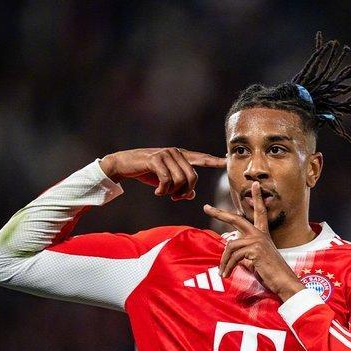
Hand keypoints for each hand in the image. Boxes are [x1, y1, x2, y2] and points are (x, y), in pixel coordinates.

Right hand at [100, 147, 225, 200]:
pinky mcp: (156, 159)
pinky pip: (167, 180)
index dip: (214, 161)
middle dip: (185, 191)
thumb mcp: (165, 181)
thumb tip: (191, 194)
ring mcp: (166, 154)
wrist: (124, 165)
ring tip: (164, 193)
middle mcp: (176, 152)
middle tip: (175, 197)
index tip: (226, 160)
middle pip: (193, 177)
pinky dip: (163, 191)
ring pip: (180, 180)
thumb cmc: (147, 172)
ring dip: (172, 192)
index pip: (201, 158)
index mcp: (181, 156)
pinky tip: (157, 192)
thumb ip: (180, 187)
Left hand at [204, 181, 303, 300]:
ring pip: (231, 245)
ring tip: (222, 272)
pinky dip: (228, 266)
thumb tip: (231, 248)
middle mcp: (260, 234)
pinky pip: (234, 256)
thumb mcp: (254, 260)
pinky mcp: (255, 250)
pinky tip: (227, 274)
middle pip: (236, 219)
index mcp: (262, 234)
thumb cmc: (270, 273)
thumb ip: (243, 252)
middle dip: (219, 213)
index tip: (255, 184)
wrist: (283, 281)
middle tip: (206, 207)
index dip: (257, 198)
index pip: (259, 212)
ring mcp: (257, 241)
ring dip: (224, 261)